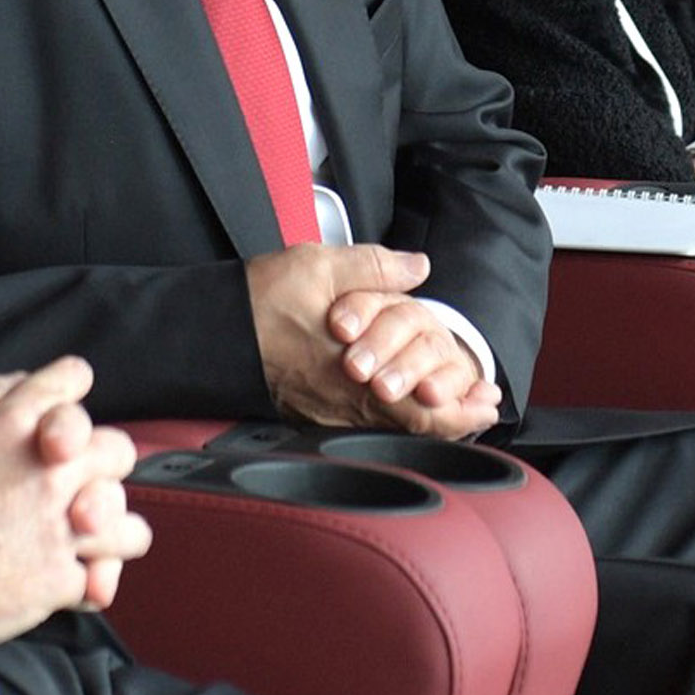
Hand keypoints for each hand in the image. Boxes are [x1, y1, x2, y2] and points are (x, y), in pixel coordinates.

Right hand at [0, 358, 149, 649]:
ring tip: (87, 548)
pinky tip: (64, 589)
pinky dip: (86, 589)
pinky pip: (99, 581)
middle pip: (118, 450)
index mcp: (15, 420)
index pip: (72, 379)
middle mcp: (51, 464)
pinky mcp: (62, 575)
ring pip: (127, 526)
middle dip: (103, 473)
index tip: (58, 432)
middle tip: (78, 496)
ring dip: (111, 537)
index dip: (70, 403)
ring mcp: (64, 521)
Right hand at [247, 243, 500, 436]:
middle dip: (455, 418)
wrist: (208, 331)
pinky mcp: (311, 413)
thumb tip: (419, 267)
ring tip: (455, 403)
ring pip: (390, 428)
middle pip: (413, 428)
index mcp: (355, 375)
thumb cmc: (260, 300)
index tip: (487, 401)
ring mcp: (327, 412)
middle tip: (483, 407)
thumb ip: (376, 267)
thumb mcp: (320, 266)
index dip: (461, 412)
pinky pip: (363, 424)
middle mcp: (344, 403)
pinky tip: (403, 400)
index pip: (422, 411)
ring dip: (427, 416)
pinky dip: (394, 415)